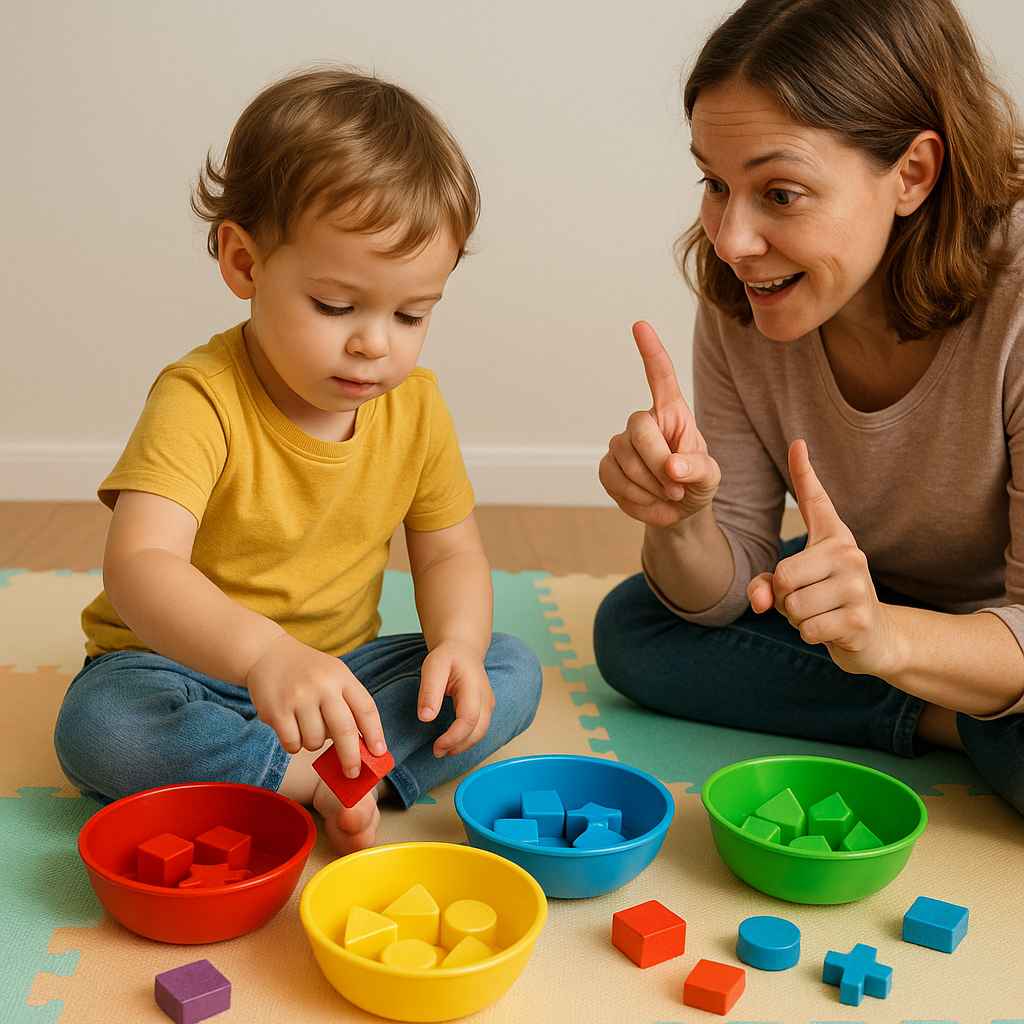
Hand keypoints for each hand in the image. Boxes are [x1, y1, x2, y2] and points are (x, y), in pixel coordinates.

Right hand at [246, 634, 386, 777]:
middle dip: (351, 757)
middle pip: (344, 730)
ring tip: (308, 726)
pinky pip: (292, 744)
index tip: (379, 753)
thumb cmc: (308, 671)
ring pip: (316, 741)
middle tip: (352, 773)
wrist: (267, 654)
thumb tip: (361, 747)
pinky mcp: (276, 710)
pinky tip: (291, 728)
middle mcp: (322, 685)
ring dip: (315, 743)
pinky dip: (294, 744)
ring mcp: (298, 698)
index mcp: (342, 676)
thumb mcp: (334, 675)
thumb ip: (348, 704)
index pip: (366, 708)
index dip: (375, 734)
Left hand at [417, 639, 495, 757]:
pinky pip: (480, 728)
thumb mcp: (433, 666)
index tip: (437, 746)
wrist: (463, 649)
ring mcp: (488, 703)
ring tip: (443, 749)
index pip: (469, 719)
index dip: (454, 737)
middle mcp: (485, 696)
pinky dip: (467, 738)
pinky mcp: (486, 708)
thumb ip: (429, 691)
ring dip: (464, 745)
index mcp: (473, 686)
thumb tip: (425, 717)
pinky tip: (452, 741)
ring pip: (482, 732)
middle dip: (459, 746)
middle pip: (479, 730)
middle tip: (437, 752)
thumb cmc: (448, 657)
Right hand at [599, 321, 720, 526]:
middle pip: (639, 429)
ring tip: (668, 496)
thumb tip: (673, 467)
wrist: (677, 511)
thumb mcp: (711, 477)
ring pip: (625, 460)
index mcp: (673, 413)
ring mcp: (621, 444)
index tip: (641, 325)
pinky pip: (613, 480)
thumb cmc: (695, 482)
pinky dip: (636, 499)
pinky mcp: (607, 467)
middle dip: (658, 463)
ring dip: (651, 487)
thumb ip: (699, 469)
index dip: (651, 351)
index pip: (660, 377)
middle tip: (678, 488)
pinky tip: (650, 502)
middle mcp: (644, 422)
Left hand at [747, 440, 894, 675]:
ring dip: (796, 618)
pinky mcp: (859, 618)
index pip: (815, 500)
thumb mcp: (793, 588)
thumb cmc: (825, 603)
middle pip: (783, 574)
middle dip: (783, 596)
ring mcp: (857, 585)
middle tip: (807, 599)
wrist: (873, 639)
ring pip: (792, 605)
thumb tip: (760, 600)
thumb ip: (765, 586)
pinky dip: (808, 634)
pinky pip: (807, 628)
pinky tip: (830, 629)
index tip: (797, 442)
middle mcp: (849, 553)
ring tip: (820, 613)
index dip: (804, 471)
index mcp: (833, 538)